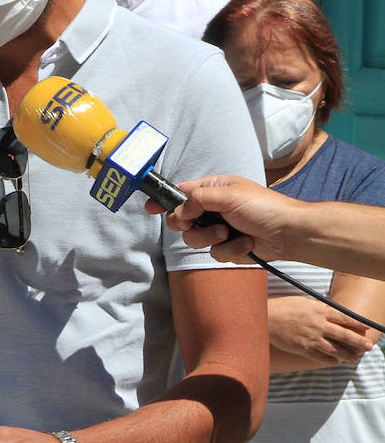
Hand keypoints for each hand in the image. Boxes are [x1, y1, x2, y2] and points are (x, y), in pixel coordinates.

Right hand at [146, 175, 295, 263]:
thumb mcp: (229, 195)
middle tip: (194, 225)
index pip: (181, 193)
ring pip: (195, 239)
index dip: (165, 201)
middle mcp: (214, 209)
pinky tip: (245, 243)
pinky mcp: (228, 247)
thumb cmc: (265, 207)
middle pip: (182, 220)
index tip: (151, 208)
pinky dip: (230, 250)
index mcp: (213, 189)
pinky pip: (215, 253)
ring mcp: (220, 228)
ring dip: (212, 239)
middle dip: (189, 226)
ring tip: (230, 234)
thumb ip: (198, 200)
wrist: (290, 234)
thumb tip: (180, 211)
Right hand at [268, 294, 375, 365]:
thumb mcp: (303, 302)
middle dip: (358, 342)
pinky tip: (334, 362)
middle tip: (369, 347)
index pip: (345, 318)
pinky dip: (329, 360)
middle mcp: (319, 325)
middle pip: (344, 335)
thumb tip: (332, 311)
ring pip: (335, 349)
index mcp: (320, 311)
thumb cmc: (282, 307)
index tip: (367, 328)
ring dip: (347, 355)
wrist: (264, 318)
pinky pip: (320, 357)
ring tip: (354, 359)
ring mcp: (311, 338)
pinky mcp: (303, 348)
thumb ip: (319, 307)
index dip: (357, 323)